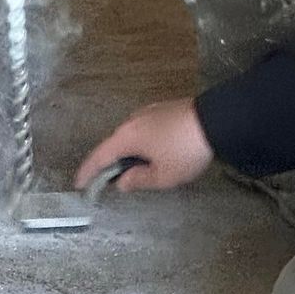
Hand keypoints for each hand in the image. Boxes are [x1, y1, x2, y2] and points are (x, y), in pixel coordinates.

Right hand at [74, 99, 213, 191]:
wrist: (215, 120)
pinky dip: (139, 144)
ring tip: (134, 171)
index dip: (88, 172)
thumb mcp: (163, 175)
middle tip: (109, 182)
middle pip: (114, 145)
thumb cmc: (185, 151)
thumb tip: (121, 182)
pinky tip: (151, 154)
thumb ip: (138, 180)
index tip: (79, 184)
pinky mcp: (162, 109)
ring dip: (127, 154)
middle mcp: (132, 121)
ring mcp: (147, 112)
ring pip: (130, 136)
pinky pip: (142, 130)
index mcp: (127, 137)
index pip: (99, 157)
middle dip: (110, 164)